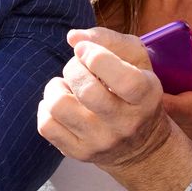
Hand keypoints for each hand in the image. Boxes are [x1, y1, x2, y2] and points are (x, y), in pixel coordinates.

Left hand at [37, 27, 172, 170]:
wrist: (140, 145)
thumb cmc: (134, 89)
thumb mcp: (136, 59)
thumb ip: (108, 39)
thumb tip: (73, 37)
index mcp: (145, 97)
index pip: (124, 80)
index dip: (97, 57)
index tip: (85, 49)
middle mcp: (125, 124)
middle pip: (87, 91)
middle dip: (73, 68)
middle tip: (77, 67)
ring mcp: (101, 142)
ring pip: (59, 107)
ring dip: (55, 87)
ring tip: (66, 86)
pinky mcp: (79, 153)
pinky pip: (46, 126)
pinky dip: (46, 108)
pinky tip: (62, 103)